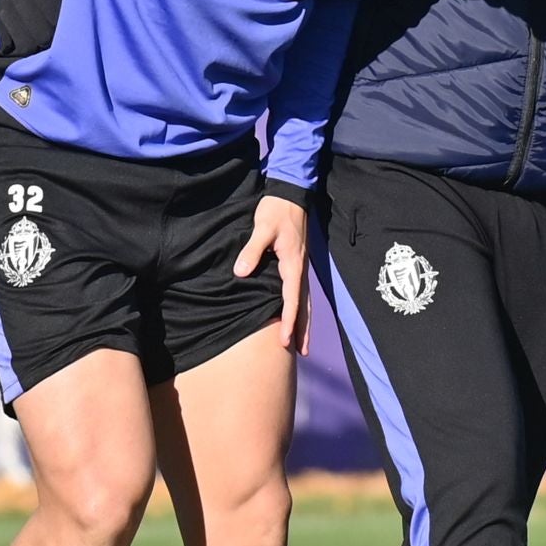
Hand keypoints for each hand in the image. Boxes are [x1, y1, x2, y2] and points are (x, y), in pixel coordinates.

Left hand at [234, 195, 310, 353]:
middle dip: (303, 330)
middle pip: (304, 305)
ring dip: (304, 322)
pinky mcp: (296, 262)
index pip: (291, 298)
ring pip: (304, 300)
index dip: (288, 321)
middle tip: (302, 353)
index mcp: (293, 263)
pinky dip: (299, 307)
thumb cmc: (275, 211)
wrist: (290, 193)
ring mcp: (300, 266)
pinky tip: (294, 316)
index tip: (284, 340)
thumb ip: (252, 251)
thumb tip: (240, 274)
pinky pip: (299, 290)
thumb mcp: (261, 228)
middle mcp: (300, 268)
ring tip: (302, 343)